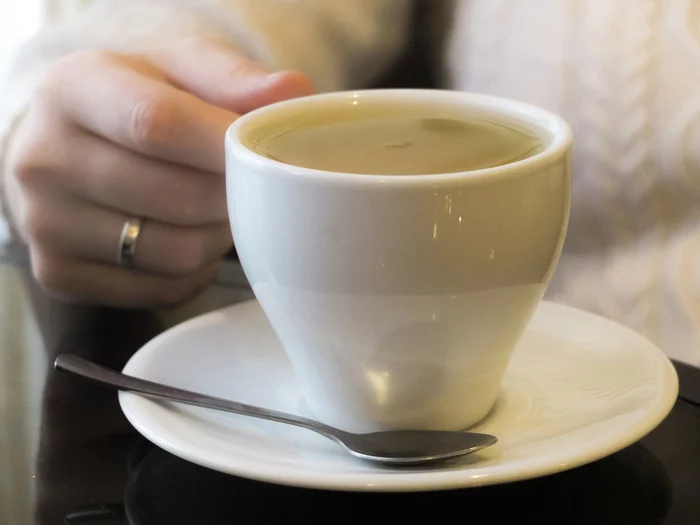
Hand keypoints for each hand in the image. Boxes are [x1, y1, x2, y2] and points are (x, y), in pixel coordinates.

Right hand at [3, 37, 312, 306]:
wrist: (67, 151)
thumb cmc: (134, 104)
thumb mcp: (178, 70)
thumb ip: (233, 77)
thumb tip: (292, 93)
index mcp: (72, 90)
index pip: (157, 124)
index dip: (224, 147)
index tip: (267, 157)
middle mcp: (43, 159)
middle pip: (177, 197)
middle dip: (231, 196)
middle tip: (242, 184)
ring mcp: (45, 224)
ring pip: (177, 252)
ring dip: (217, 237)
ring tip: (212, 209)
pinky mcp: (60, 273)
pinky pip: (163, 288)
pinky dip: (192, 270)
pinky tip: (183, 237)